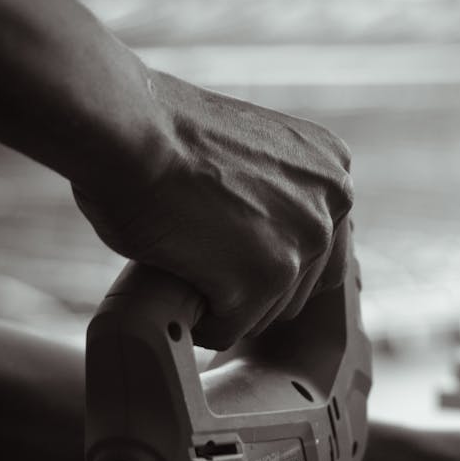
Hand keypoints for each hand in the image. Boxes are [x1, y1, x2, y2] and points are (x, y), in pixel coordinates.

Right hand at [73, 71, 352, 348]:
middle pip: (298, 292)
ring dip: (223, 304)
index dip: (275, 262)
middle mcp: (328, 210)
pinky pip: (227, 331)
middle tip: (205, 262)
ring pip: (263, 316)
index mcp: (332, 172)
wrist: (126, 129)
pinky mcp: (260, 282)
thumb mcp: (252, 152)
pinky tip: (175, 287)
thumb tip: (266, 236)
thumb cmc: (164, 132)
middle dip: (251, 289)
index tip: (239, 255)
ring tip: (186, 265)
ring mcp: (298, 247)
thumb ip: (278, 192)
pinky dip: (197, 321)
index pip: (324, 254)